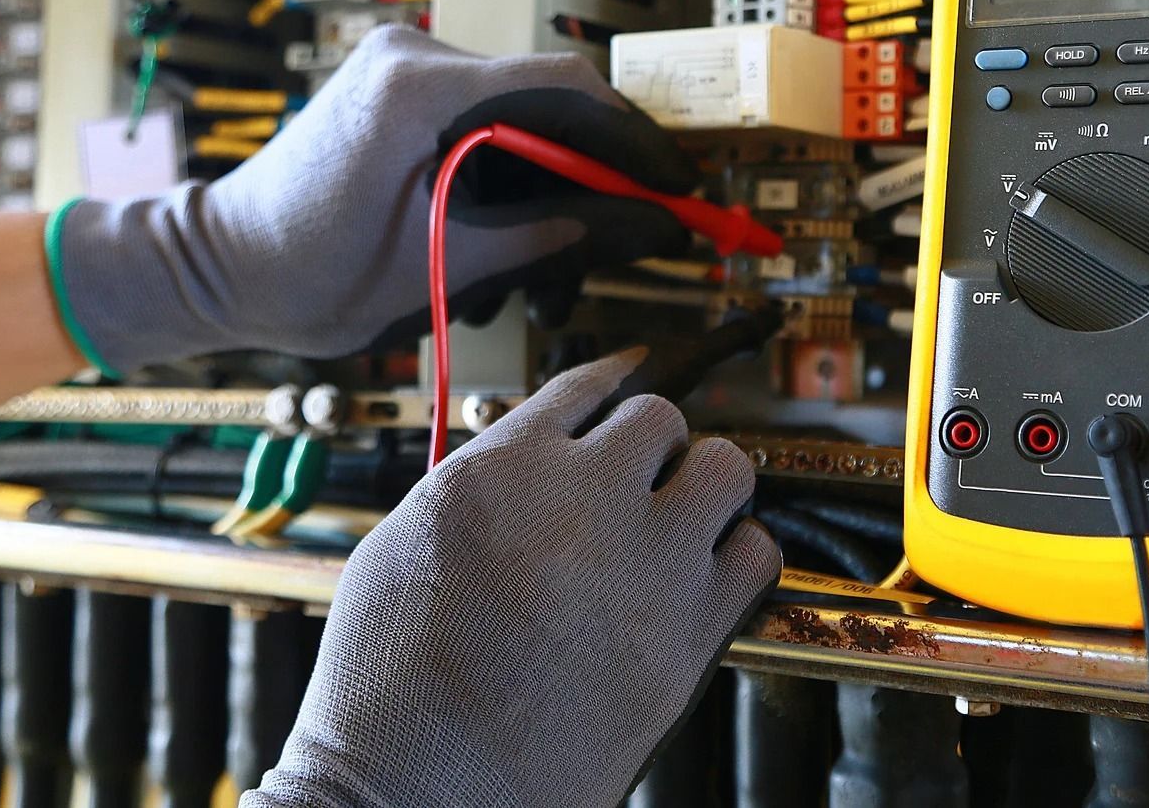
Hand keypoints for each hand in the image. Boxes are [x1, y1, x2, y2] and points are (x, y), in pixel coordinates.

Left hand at [50, 26, 698, 371]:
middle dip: (593, 185)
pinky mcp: (403, 95)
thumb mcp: (445, 266)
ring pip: (524, 124)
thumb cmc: (307, 276)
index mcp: (418, 88)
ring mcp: (406, 70)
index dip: (635, 142)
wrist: (216, 268)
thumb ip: (554, 235)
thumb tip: (653, 224)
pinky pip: (488, 131)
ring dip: (550, 200)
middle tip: (619, 252)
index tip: (679, 192)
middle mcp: (414, 57)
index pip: (566, 87)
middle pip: (551, 105)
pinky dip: (511, 189)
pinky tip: (501, 255)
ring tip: (543, 283)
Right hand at [242, 351, 782, 807]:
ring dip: (706, 485)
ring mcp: (646, 560)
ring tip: (682, 521)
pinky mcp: (690, 631)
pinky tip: (706, 575)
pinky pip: (758, 552)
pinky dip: (739, 555)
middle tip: (641, 481)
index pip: (585, 386)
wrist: (417, 790)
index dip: (611, 383)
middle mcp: (582, 498)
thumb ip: (478, 484)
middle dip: (652, 445)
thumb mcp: (401, 546)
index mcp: (501, 471)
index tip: (627, 381)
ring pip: (726, 466)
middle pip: (660, 416)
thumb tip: (529, 459)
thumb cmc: (391, 688)